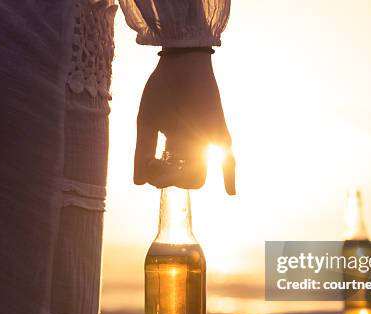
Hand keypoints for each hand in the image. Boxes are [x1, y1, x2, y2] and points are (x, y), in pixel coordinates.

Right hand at [135, 50, 235, 194]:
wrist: (182, 62)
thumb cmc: (162, 89)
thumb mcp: (147, 123)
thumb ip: (142, 153)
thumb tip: (138, 183)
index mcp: (177, 142)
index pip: (171, 175)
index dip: (160, 178)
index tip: (149, 168)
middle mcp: (194, 145)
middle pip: (186, 180)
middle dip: (169, 180)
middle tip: (158, 166)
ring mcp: (208, 140)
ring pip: (200, 176)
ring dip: (183, 177)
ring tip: (170, 161)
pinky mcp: (220, 131)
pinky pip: (227, 159)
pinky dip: (230, 177)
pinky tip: (231, 194)